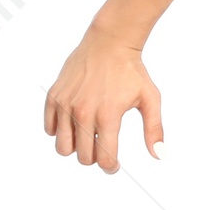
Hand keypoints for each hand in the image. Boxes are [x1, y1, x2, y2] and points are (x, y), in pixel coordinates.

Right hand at [44, 26, 162, 173]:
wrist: (109, 43)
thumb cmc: (132, 71)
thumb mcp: (150, 99)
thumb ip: (154, 129)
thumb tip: (159, 156)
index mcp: (108, 115)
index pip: (105, 159)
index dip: (110, 167)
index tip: (114, 164)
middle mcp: (84, 111)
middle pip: (83, 157)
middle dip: (94, 158)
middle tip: (102, 146)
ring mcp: (66, 104)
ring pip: (63, 147)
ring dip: (75, 148)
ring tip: (87, 135)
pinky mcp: (54, 97)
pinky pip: (49, 129)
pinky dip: (60, 131)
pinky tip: (74, 122)